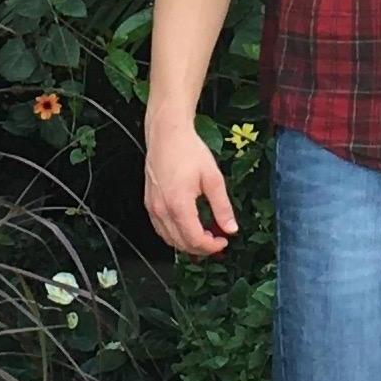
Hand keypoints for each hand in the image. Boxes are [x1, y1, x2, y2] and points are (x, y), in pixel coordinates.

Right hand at [143, 125, 237, 257]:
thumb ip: (222, 207)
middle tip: (216, 240)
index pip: (195, 240)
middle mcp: (162, 209)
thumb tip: (231, 228)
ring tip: (203, 235)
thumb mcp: (213, 178)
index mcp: (179, 205)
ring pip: (169, 239)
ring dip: (187, 243)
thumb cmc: (187, 150)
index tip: (223, 242)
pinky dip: (174, 234)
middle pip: (181, 244)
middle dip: (201, 248)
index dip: (211, 247)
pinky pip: (160, 228)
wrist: (167, 133)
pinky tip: (186, 227)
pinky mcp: (149, 202)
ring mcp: (153, 207)